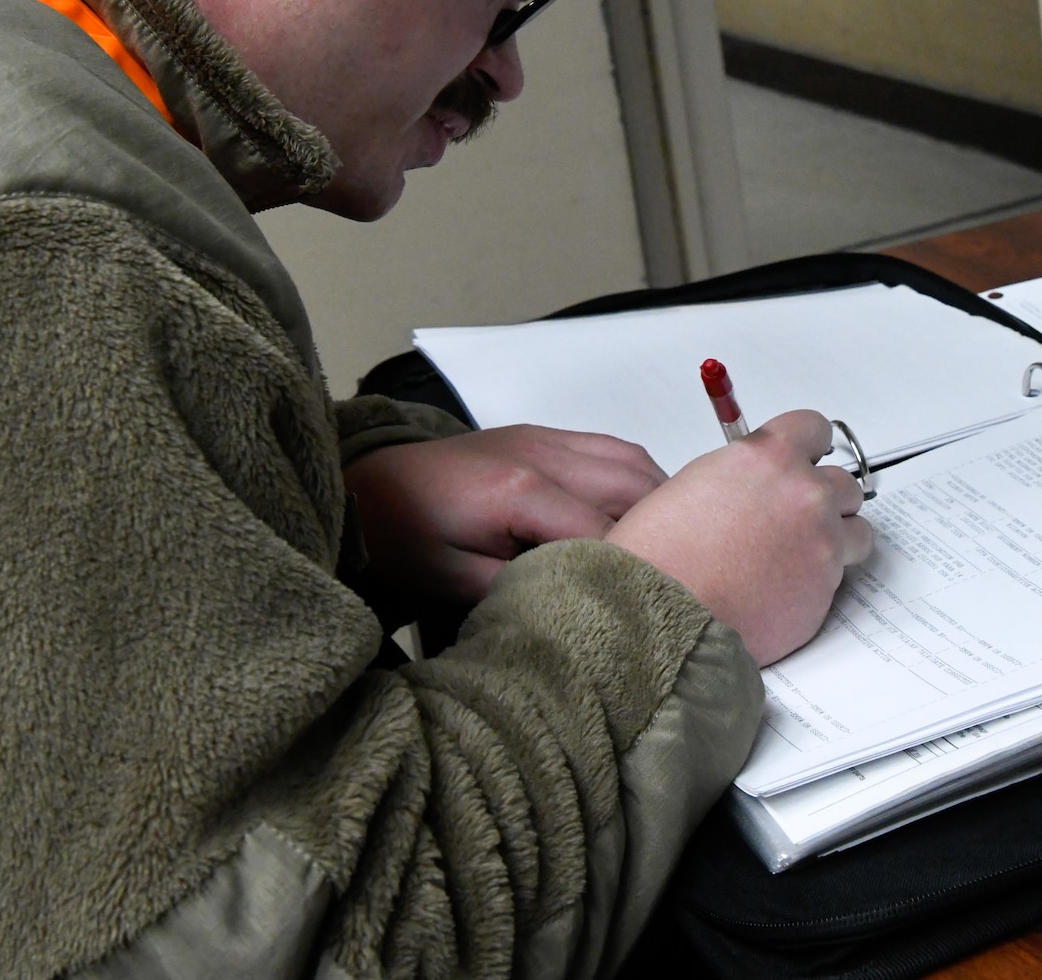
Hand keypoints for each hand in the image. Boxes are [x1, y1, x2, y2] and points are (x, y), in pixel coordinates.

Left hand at [344, 425, 665, 615]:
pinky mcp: (541, 435)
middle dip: (662, 532)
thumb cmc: (405, 542)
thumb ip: (526, 591)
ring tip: (666, 548)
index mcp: (521, 492)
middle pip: (635, 487)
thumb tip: (586, 603)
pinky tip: (639, 514)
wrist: (366, 487)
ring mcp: (545, 437)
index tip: (650, 606)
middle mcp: (544, 453)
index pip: (606, 532)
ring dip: (658, 501)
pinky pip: (611, 448)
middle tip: (675, 577)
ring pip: (632, 460)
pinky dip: (637, 480)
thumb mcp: (456, 585)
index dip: (632, 570)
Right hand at [606, 410, 873, 664]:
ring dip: (834, 541)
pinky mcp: (827, 591)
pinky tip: (781, 589)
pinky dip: (817, 583)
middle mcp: (804, 494)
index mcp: (769, 457)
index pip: (815, 430)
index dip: (808, 448)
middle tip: (795, 518)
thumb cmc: (663, 555)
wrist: (662, 614)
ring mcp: (822, 543)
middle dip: (823, 500)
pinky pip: (838, 579)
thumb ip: (744, 473)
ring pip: (855, 533)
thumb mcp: (696, 482)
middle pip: (844, 485)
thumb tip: (762, 483)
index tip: (807, 459)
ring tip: (796, 558)